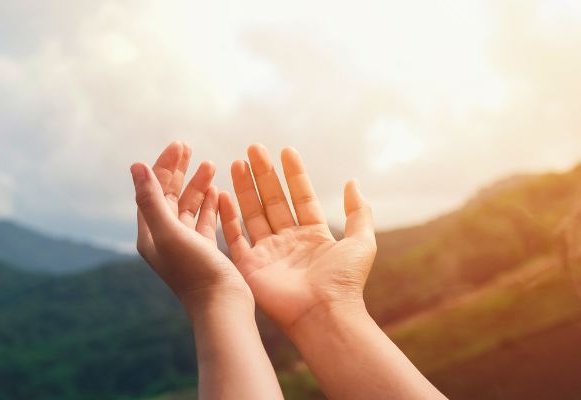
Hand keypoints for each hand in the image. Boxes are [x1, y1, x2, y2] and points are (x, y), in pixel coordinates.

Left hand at [132, 142, 251, 310]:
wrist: (222, 305)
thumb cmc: (194, 271)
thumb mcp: (170, 232)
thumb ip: (151, 199)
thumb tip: (136, 165)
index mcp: (150, 234)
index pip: (152, 191)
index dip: (163, 166)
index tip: (178, 146)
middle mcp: (164, 239)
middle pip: (168, 196)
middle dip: (178, 170)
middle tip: (188, 146)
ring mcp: (185, 245)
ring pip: (187, 207)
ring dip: (197, 185)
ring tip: (210, 164)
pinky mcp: (204, 251)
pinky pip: (203, 221)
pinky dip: (208, 204)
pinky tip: (217, 191)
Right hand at [218, 144, 376, 330]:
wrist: (323, 314)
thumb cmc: (344, 282)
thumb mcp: (361, 242)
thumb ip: (358, 212)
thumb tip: (352, 182)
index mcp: (313, 236)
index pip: (301, 197)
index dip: (294, 174)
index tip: (285, 150)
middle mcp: (288, 242)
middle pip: (273, 201)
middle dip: (263, 174)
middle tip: (254, 148)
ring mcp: (267, 253)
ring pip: (252, 213)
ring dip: (244, 188)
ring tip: (236, 162)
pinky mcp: (249, 266)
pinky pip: (233, 237)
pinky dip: (226, 216)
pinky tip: (221, 194)